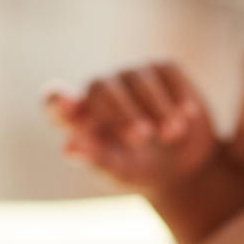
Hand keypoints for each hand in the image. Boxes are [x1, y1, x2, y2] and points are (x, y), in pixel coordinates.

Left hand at [47, 62, 216, 188]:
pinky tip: (186, 115)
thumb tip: (69, 148)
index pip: (56, 102)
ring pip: (139, 79)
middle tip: (140, 138)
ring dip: (156, 106)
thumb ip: (96, 159)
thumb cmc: (139, 171)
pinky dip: (177, 93)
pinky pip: (167, 71)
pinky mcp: (164, 71)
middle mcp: (102, 90)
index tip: (67, 106)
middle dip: (121, 111)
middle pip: (102, 87)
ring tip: (171, 135)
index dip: (59, 101)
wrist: (183, 169)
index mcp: (80, 117)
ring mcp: (132, 77)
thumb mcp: (119, 172)